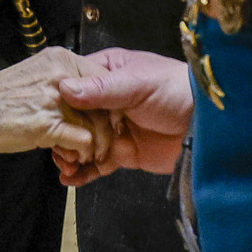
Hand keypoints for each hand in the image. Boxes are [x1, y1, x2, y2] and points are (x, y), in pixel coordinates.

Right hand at [0, 47, 112, 159]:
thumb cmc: (4, 96)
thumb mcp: (41, 75)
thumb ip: (69, 83)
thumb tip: (97, 99)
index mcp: (62, 59)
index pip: (103, 79)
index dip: (111, 104)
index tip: (109, 121)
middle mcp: (62, 75)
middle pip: (105, 103)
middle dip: (108, 129)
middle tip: (102, 144)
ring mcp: (55, 100)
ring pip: (97, 125)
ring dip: (96, 146)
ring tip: (87, 155)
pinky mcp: (48, 125)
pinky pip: (83, 141)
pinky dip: (83, 154)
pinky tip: (73, 158)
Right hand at [52, 47, 194, 184]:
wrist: (207, 125)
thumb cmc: (175, 90)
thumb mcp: (137, 83)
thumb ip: (101, 88)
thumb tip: (64, 89)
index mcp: (108, 72)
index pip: (74, 82)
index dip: (58, 97)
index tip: (44, 111)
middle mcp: (106, 99)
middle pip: (74, 115)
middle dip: (62, 131)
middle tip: (54, 145)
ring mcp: (113, 128)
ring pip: (82, 140)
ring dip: (70, 153)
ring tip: (63, 163)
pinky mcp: (122, 153)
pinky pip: (97, 164)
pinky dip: (83, 172)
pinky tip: (70, 179)